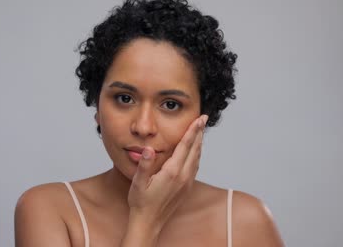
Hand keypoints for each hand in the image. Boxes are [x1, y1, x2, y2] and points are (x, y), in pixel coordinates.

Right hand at [127, 114, 207, 230]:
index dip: (193, 131)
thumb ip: (144, 165)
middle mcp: (183, 176)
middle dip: (199, 133)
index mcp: (172, 172)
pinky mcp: (186, 188)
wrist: (149, 223)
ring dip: (199, 143)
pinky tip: (195, 152)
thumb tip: (148, 149)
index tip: (199, 119)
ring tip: (200, 131)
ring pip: (197, 158)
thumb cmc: (141, 203)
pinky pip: (195, 166)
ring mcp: (186, 183)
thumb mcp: (138, 182)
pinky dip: (197, 155)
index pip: (185, 146)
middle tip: (203, 119)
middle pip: (195, 149)